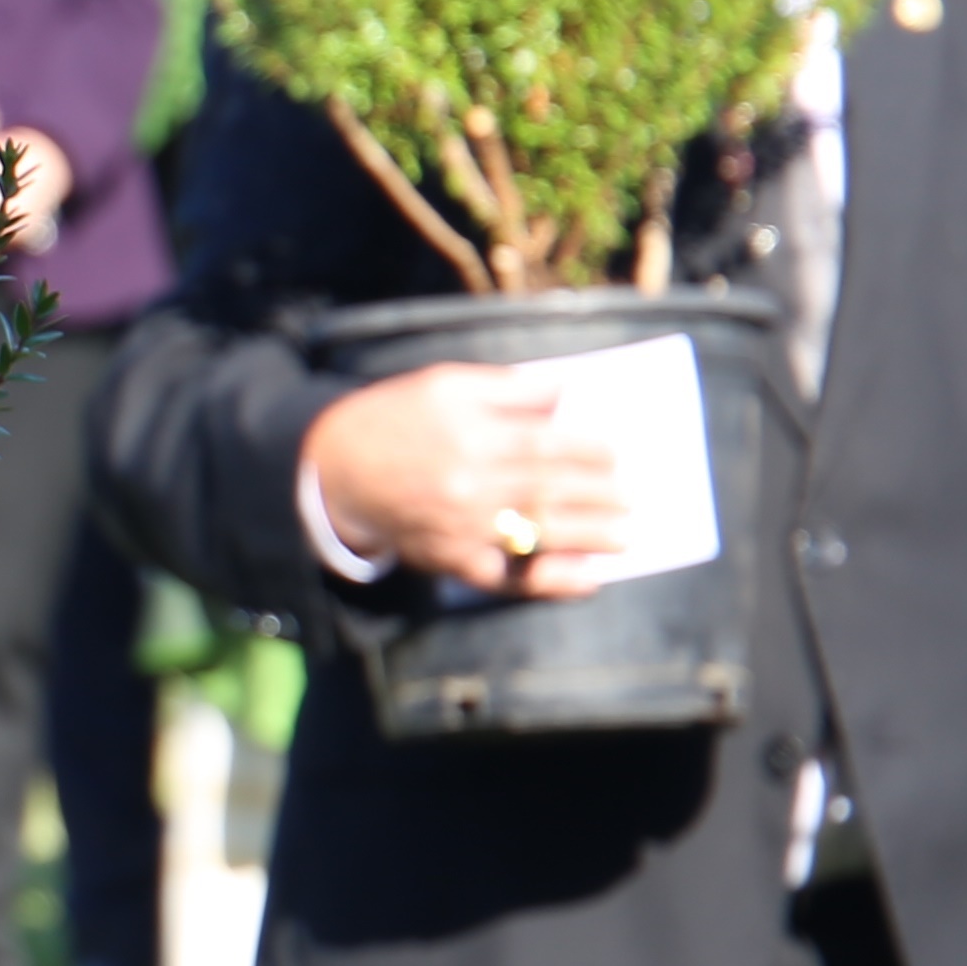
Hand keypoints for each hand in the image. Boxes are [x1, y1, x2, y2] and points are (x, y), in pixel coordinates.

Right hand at [304, 363, 636, 595]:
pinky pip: (509, 577)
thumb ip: (509, 387)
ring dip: (590, 537)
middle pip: (550, 489)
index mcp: (470, 433)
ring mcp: (462, 526)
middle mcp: (469, 482)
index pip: (547, 443)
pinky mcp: (451, 560)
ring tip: (625, 536)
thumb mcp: (445, 383)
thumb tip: (564, 394)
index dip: (589, 449)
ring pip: (539, 533)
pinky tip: (585, 580)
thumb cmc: (395, 416)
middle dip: (599, 494)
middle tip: (632, 496)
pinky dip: (550, 582)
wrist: (334, 468)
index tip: (616, 452)